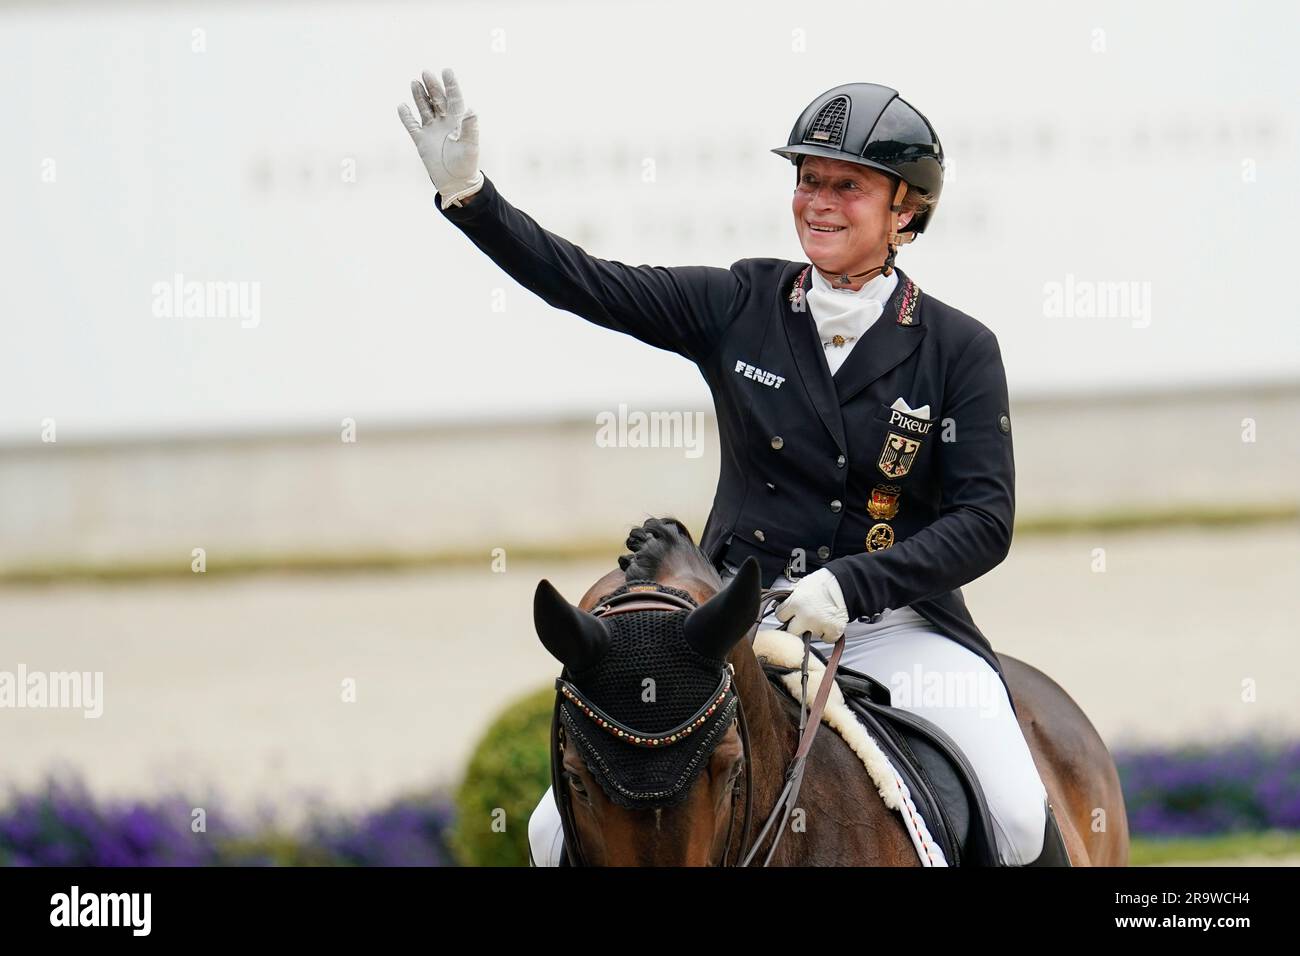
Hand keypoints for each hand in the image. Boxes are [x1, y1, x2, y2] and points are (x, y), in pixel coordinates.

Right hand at [397, 67, 483, 206]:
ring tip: (414, 83)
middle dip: (432, 86)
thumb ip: (470, 128)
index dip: (451, 85)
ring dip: (419, 96)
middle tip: (426, 73)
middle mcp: (445, 122)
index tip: (446, 71)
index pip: (454, 98)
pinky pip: (412, 125)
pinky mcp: (421, 140)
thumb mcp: (470, 146)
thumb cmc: (466, 164)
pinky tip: (402, 107)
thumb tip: (472, 111)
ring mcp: (432, 130)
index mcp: (458, 121)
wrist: (455, 182)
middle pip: (437, 100)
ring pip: (424, 108)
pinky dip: (406, 117)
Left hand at [774, 568, 848, 641]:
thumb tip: (782, 603)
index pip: (780, 616)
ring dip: (813, 629)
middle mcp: (805, 616)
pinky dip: (828, 633)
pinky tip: (828, 623)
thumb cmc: (826, 582)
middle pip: (791, 631)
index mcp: (796, 602)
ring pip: (810, 635)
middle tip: (802, 620)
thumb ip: (792, 596)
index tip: (789, 614)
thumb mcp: (803, 584)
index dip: (785, 614)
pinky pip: (826, 639)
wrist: (847, 583)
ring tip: (819, 616)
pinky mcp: (833, 631)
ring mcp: (819, 625)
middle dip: (795, 626)